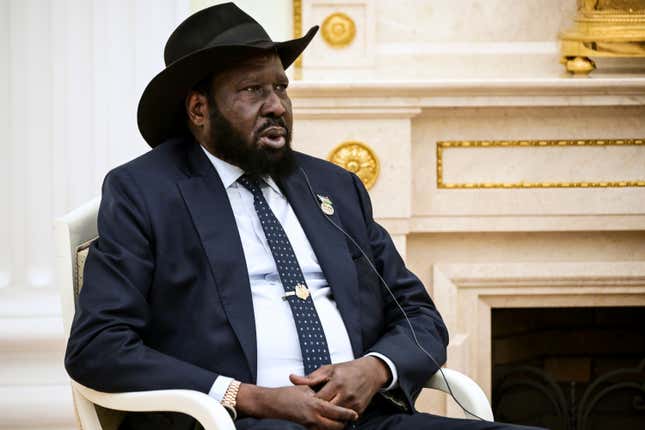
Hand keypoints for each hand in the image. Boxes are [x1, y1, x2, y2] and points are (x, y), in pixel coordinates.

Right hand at [236, 383, 357, 429]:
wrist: (273, 404)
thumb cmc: (288, 394)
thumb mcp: (306, 388)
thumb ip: (319, 390)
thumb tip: (332, 390)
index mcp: (315, 404)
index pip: (336, 411)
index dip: (347, 414)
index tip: (355, 413)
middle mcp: (313, 416)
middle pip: (335, 426)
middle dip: (344, 424)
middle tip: (351, 418)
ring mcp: (309, 423)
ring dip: (336, 426)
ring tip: (343, 421)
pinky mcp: (306, 426)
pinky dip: (327, 428)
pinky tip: (330, 423)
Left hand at [289, 356, 390, 415]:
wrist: (371, 372)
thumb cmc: (347, 369)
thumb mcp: (328, 369)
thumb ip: (310, 377)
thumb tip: (292, 378)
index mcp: (337, 382)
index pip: (319, 399)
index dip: (311, 402)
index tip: (306, 403)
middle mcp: (346, 394)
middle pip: (327, 410)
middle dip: (318, 412)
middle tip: (310, 412)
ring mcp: (354, 403)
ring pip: (336, 418)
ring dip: (327, 418)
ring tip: (319, 416)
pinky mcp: (359, 410)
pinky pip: (345, 419)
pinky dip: (337, 419)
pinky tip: (331, 417)